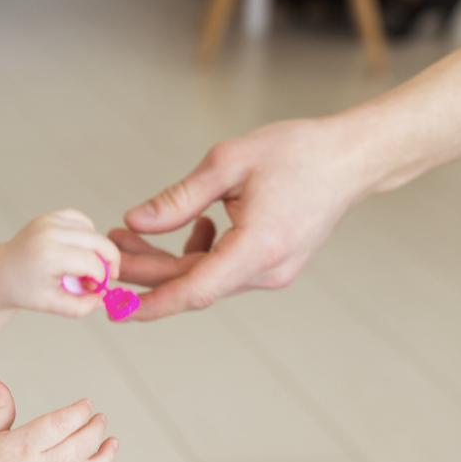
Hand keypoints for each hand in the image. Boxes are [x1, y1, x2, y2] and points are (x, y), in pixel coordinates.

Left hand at [0, 209, 120, 317]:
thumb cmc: (22, 289)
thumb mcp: (51, 305)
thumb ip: (80, 307)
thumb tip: (104, 299)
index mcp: (48, 256)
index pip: (92, 263)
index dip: (102, 278)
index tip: (97, 289)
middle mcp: (49, 233)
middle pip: (98, 242)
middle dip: (109, 261)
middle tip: (106, 277)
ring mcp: (49, 221)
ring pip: (92, 231)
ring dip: (98, 249)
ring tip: (86, 267)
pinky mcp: (50, 217)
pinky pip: (81, 221)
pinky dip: (88, 235)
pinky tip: (81, 251)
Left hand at [111, 117, 367, 318]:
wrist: (350, 157)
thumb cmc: (297, 152)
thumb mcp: (228, 164)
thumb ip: (178, 199)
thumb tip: (134, 222)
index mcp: (258, 248)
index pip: (193, 290)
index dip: (150, 302)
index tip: (115, 309)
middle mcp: (268, 270)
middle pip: (192, 283)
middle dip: (146, 270)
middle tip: (110, 249)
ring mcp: (273, 270)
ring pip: (206, 276)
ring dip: (168, 259)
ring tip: (133, 233)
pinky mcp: (274, 263)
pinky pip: (225, 268)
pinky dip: (199, 253)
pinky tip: (194, 223)